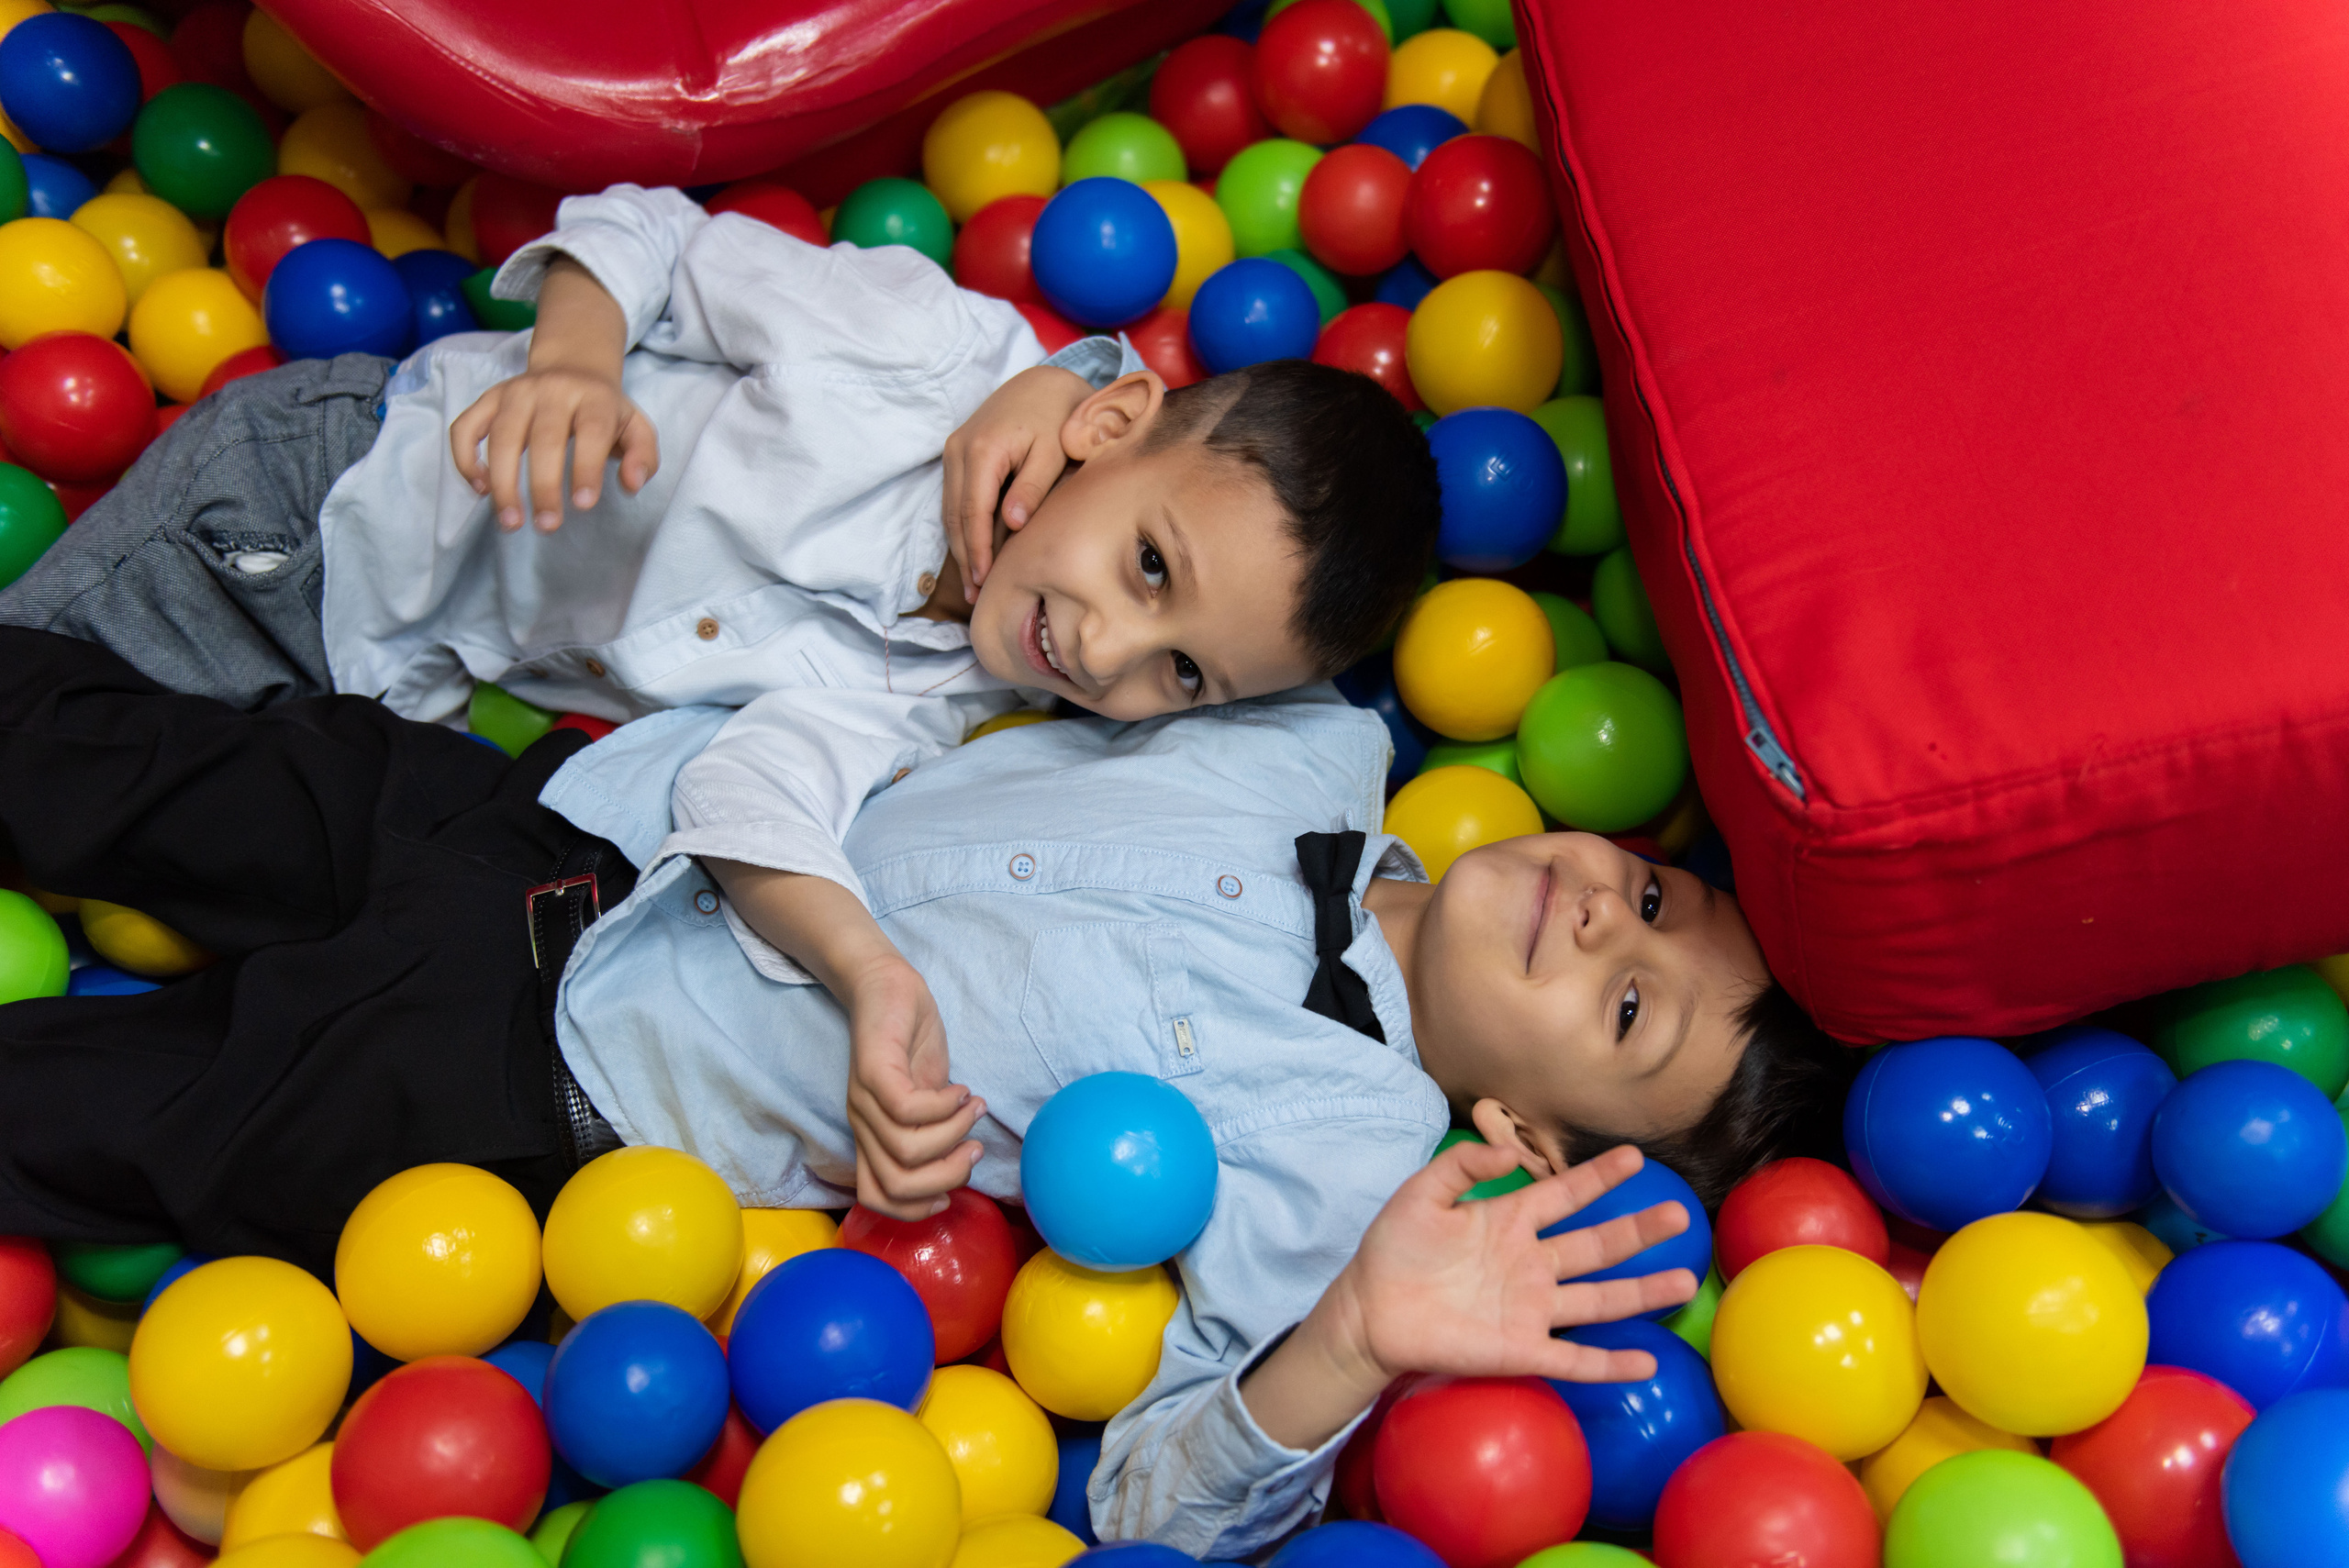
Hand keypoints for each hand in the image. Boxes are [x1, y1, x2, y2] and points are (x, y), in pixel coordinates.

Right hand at [449, 366, 658, 533]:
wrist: (573, 366)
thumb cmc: (605, 411)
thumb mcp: (637, 428)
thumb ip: (643, 457)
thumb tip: (631, 484)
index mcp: (594, 397)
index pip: (592, 431)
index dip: (587, 467)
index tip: (583, 505)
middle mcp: (552, 389)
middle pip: (543, 437)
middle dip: (543, 485)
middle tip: (547, 526)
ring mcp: (515, 392)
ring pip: (501, 435)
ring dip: (502, 481)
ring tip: (511, 521)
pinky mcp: (488, 398)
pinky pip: (465, 427)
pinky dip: (466, 459)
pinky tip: (481, 490)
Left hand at [843, 955, 986, 1219]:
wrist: (885, 984)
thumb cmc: (909, 1042)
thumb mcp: (926, 1097)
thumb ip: (934, 1131)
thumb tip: (963, 1161)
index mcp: (872, 1139)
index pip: (876, 1198)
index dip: (916, 1210)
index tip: (954, 1190)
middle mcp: (862, 1126)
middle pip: (897, 1186)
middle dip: (947, 1176)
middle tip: (975, 1148)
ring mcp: (865, 1100)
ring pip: (907, 1152)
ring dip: (954, 1134)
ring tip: (974, 1108)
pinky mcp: (874, 1071)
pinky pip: (909, 1109)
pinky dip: (945, 1107)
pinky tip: (961, 1089)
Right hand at [941, 365, 1091, 586]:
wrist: (1044, 383)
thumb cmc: (1057, 417)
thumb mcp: (1054, 451)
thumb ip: (1033, 486)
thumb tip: (1012, 524)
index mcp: (983, 449)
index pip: (973, 511)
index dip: (977, 550)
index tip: (984, 580)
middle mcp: (959, 448)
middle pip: (955, 515)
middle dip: (964, 556)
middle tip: (976, 596)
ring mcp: (954, 449)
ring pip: (950, 509)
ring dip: (960, 546)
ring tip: (973, 583)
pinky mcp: (957, 452)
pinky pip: (955, 497)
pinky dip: (962, 526)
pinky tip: (973, 552)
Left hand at [1330, 1142, 1697, 1388]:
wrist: (1368, 1312)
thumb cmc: (1394, 1250)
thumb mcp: (1423, 1193)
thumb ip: (1464, 1165)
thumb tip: (1509, 1150)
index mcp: (1510, 1222)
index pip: (1565, 1195)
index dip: (1599, 1177)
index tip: (1634, 1157)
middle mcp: (1531, 1264)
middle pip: (1597, 1246)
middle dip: (1638, 1231)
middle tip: (1679, 1214)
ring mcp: (1530, 1310)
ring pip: (1599, 1300)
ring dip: (1642, 1293)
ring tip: (1684, 1281)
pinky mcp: (1521, 1351)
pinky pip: (1574, 1359)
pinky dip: (1610, 1364)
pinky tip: (1646, 1362)